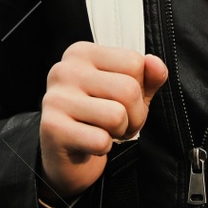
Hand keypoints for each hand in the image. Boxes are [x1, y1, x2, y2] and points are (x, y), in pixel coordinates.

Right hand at [39, 42, 167, 199]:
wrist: (64, 154)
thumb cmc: (98, 118)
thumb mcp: (128, 93)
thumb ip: (147, 77)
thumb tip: (156, 64)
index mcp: (82, 53)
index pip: (135, 62)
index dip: (139, 89)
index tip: (123, 103)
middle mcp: (64, 70)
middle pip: (128, 90)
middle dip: (135, 116)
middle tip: (119, 124)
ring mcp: (55, 98)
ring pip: (117, 115)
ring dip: (119, 132)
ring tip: (104, 132)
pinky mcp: (52, 128)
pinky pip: (100, 140)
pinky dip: (103, 148)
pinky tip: (89, 144)